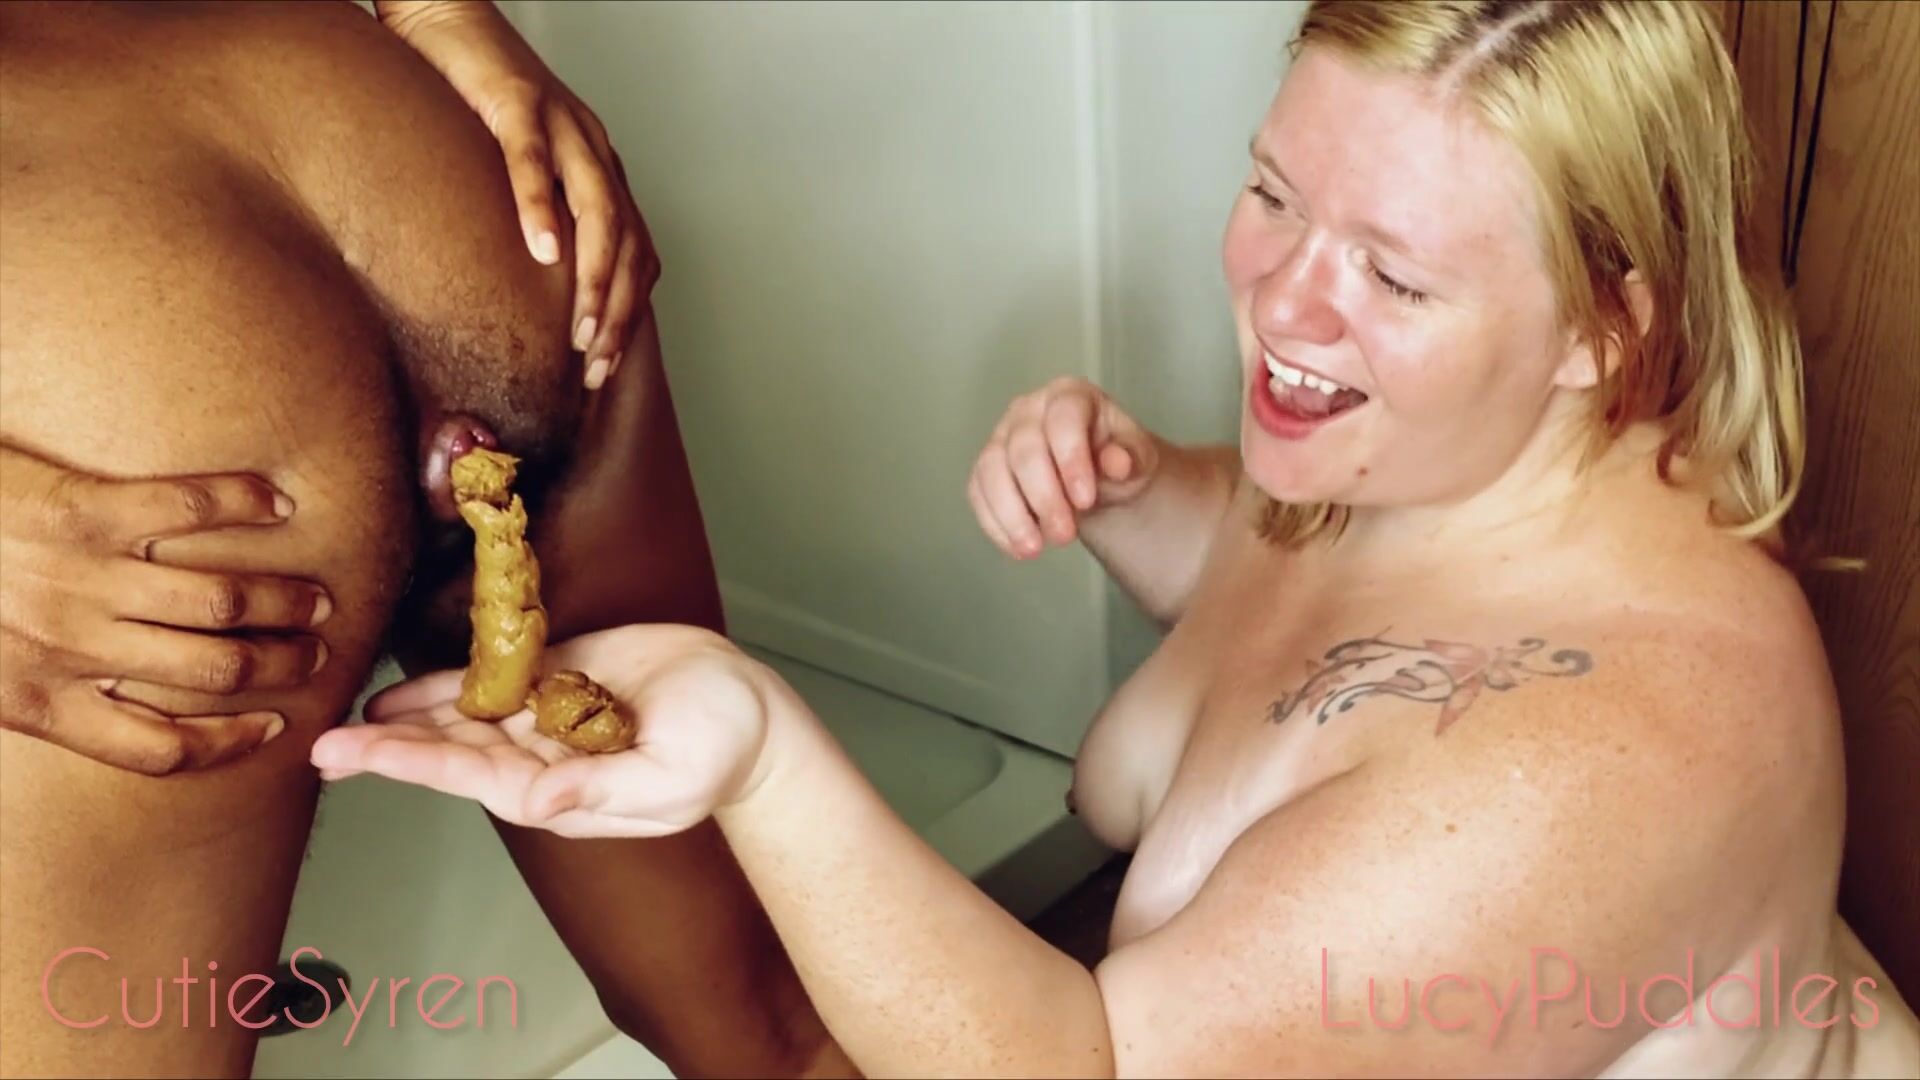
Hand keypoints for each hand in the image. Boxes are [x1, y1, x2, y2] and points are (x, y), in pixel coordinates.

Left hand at [0, 445, 331, 772]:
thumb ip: (23, 704)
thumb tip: (95, 726)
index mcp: (38, 699)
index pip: (161, 747)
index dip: (230, 743)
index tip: (272, 726)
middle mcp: (73, 645)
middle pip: (215, 671)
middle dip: (282, 666)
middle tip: (317, 652)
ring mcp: (83, 575)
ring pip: (219, 602)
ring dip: (281, 599)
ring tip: (311, 596)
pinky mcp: (85, 507)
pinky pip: (189, 507)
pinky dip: (244, 503)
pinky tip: (276, 502)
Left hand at [310, 625, 777, 838]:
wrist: (752, 708)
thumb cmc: (721, 750)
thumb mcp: (669, 780)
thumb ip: (602, 794)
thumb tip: (539, 804)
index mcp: (558, 790)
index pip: (470, 775)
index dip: (411, 762)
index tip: (355, 755)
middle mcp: (541, 758)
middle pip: (451, 750)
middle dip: (388, 747)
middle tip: (321, 745)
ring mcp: (547, 720)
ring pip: (463, 718)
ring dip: (408, 718)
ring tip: (349, 719)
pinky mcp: (560, 678)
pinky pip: (494, 680)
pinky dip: (449, 683)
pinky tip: (403, 691)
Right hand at [378, 0, 657, 388]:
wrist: (446, 16)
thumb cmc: (469, 101)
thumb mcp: (511, 172)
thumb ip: (529, 220)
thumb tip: (522, 291)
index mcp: (597, 170)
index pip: (634, 253)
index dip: (628, 312)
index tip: (604, 367)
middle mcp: (593, 149)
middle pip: (628, 243)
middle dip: (619, 313)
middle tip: (598, 366)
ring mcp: (562, 123)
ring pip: (599, 210)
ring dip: (595, 278)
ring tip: (584, 331)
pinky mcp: (517, 99)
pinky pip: (534, 159)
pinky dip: (541, 208)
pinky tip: (541, 251)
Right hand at [968, 376, 1160, 558]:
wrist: (1099, 479)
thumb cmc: (1116, 460)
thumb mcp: (1138, 458)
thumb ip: (1131, 457)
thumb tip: (1117, 463)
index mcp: (1069, 395)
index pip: (1063, 419)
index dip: (1071, 460)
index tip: (1085, 501)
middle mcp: (1028, 409)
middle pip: (1024, 449)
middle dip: (1043, 497)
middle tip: (1065, 536)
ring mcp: (1002, 436)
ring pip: (992, 470)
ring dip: (1011, 514)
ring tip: (1034, 549)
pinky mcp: (986, 467)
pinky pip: (979, 493)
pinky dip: (995, 523)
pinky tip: (1017, 548)